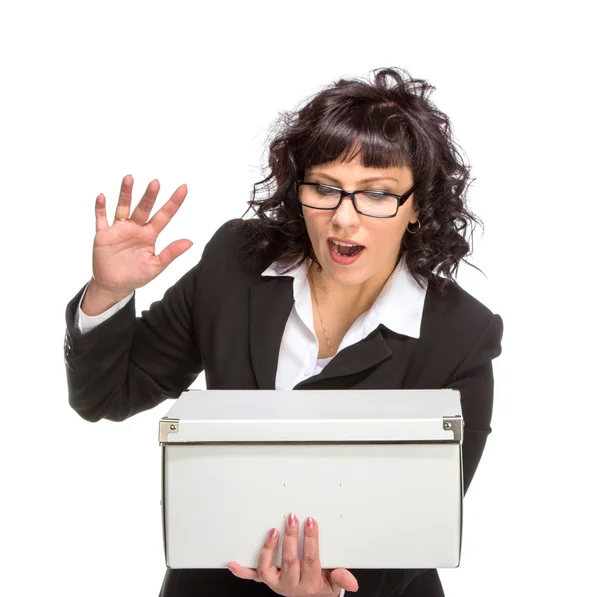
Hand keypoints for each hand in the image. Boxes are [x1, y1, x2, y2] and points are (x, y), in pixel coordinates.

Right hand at [90, 174, 192, 297]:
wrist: (114, 286)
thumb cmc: (136, 275)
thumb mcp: (156, 266)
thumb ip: (171, 253)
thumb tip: (190, 242)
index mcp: (150, 235)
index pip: (164, 216)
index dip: (173, 202)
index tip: (183, 188)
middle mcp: (135, 228)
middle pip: (144, 208)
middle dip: (149, 196)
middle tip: (156, 183)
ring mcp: (119, 230)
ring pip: (123, 207)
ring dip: (125, 194)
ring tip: (129, 178)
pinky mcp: (103, 235)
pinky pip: (101, 218)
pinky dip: (101, 208)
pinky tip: (102, 196)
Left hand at [227, 514, 358, 595]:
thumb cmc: (322, 586)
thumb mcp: (334, 584)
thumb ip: (340, 578)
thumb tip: (353, 582)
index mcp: (310, 583)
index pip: (310, 559)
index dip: (310, 540)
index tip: (310, 521)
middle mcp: (291, 585)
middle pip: (290, 560)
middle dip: (291, 537)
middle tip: (292, 517)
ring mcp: (277, 583)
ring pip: (269, 569)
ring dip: (269, 549)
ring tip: (273, 531)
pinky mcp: (267, 581)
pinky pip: (253, 577)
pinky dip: (242, 571)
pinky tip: (232, 563)